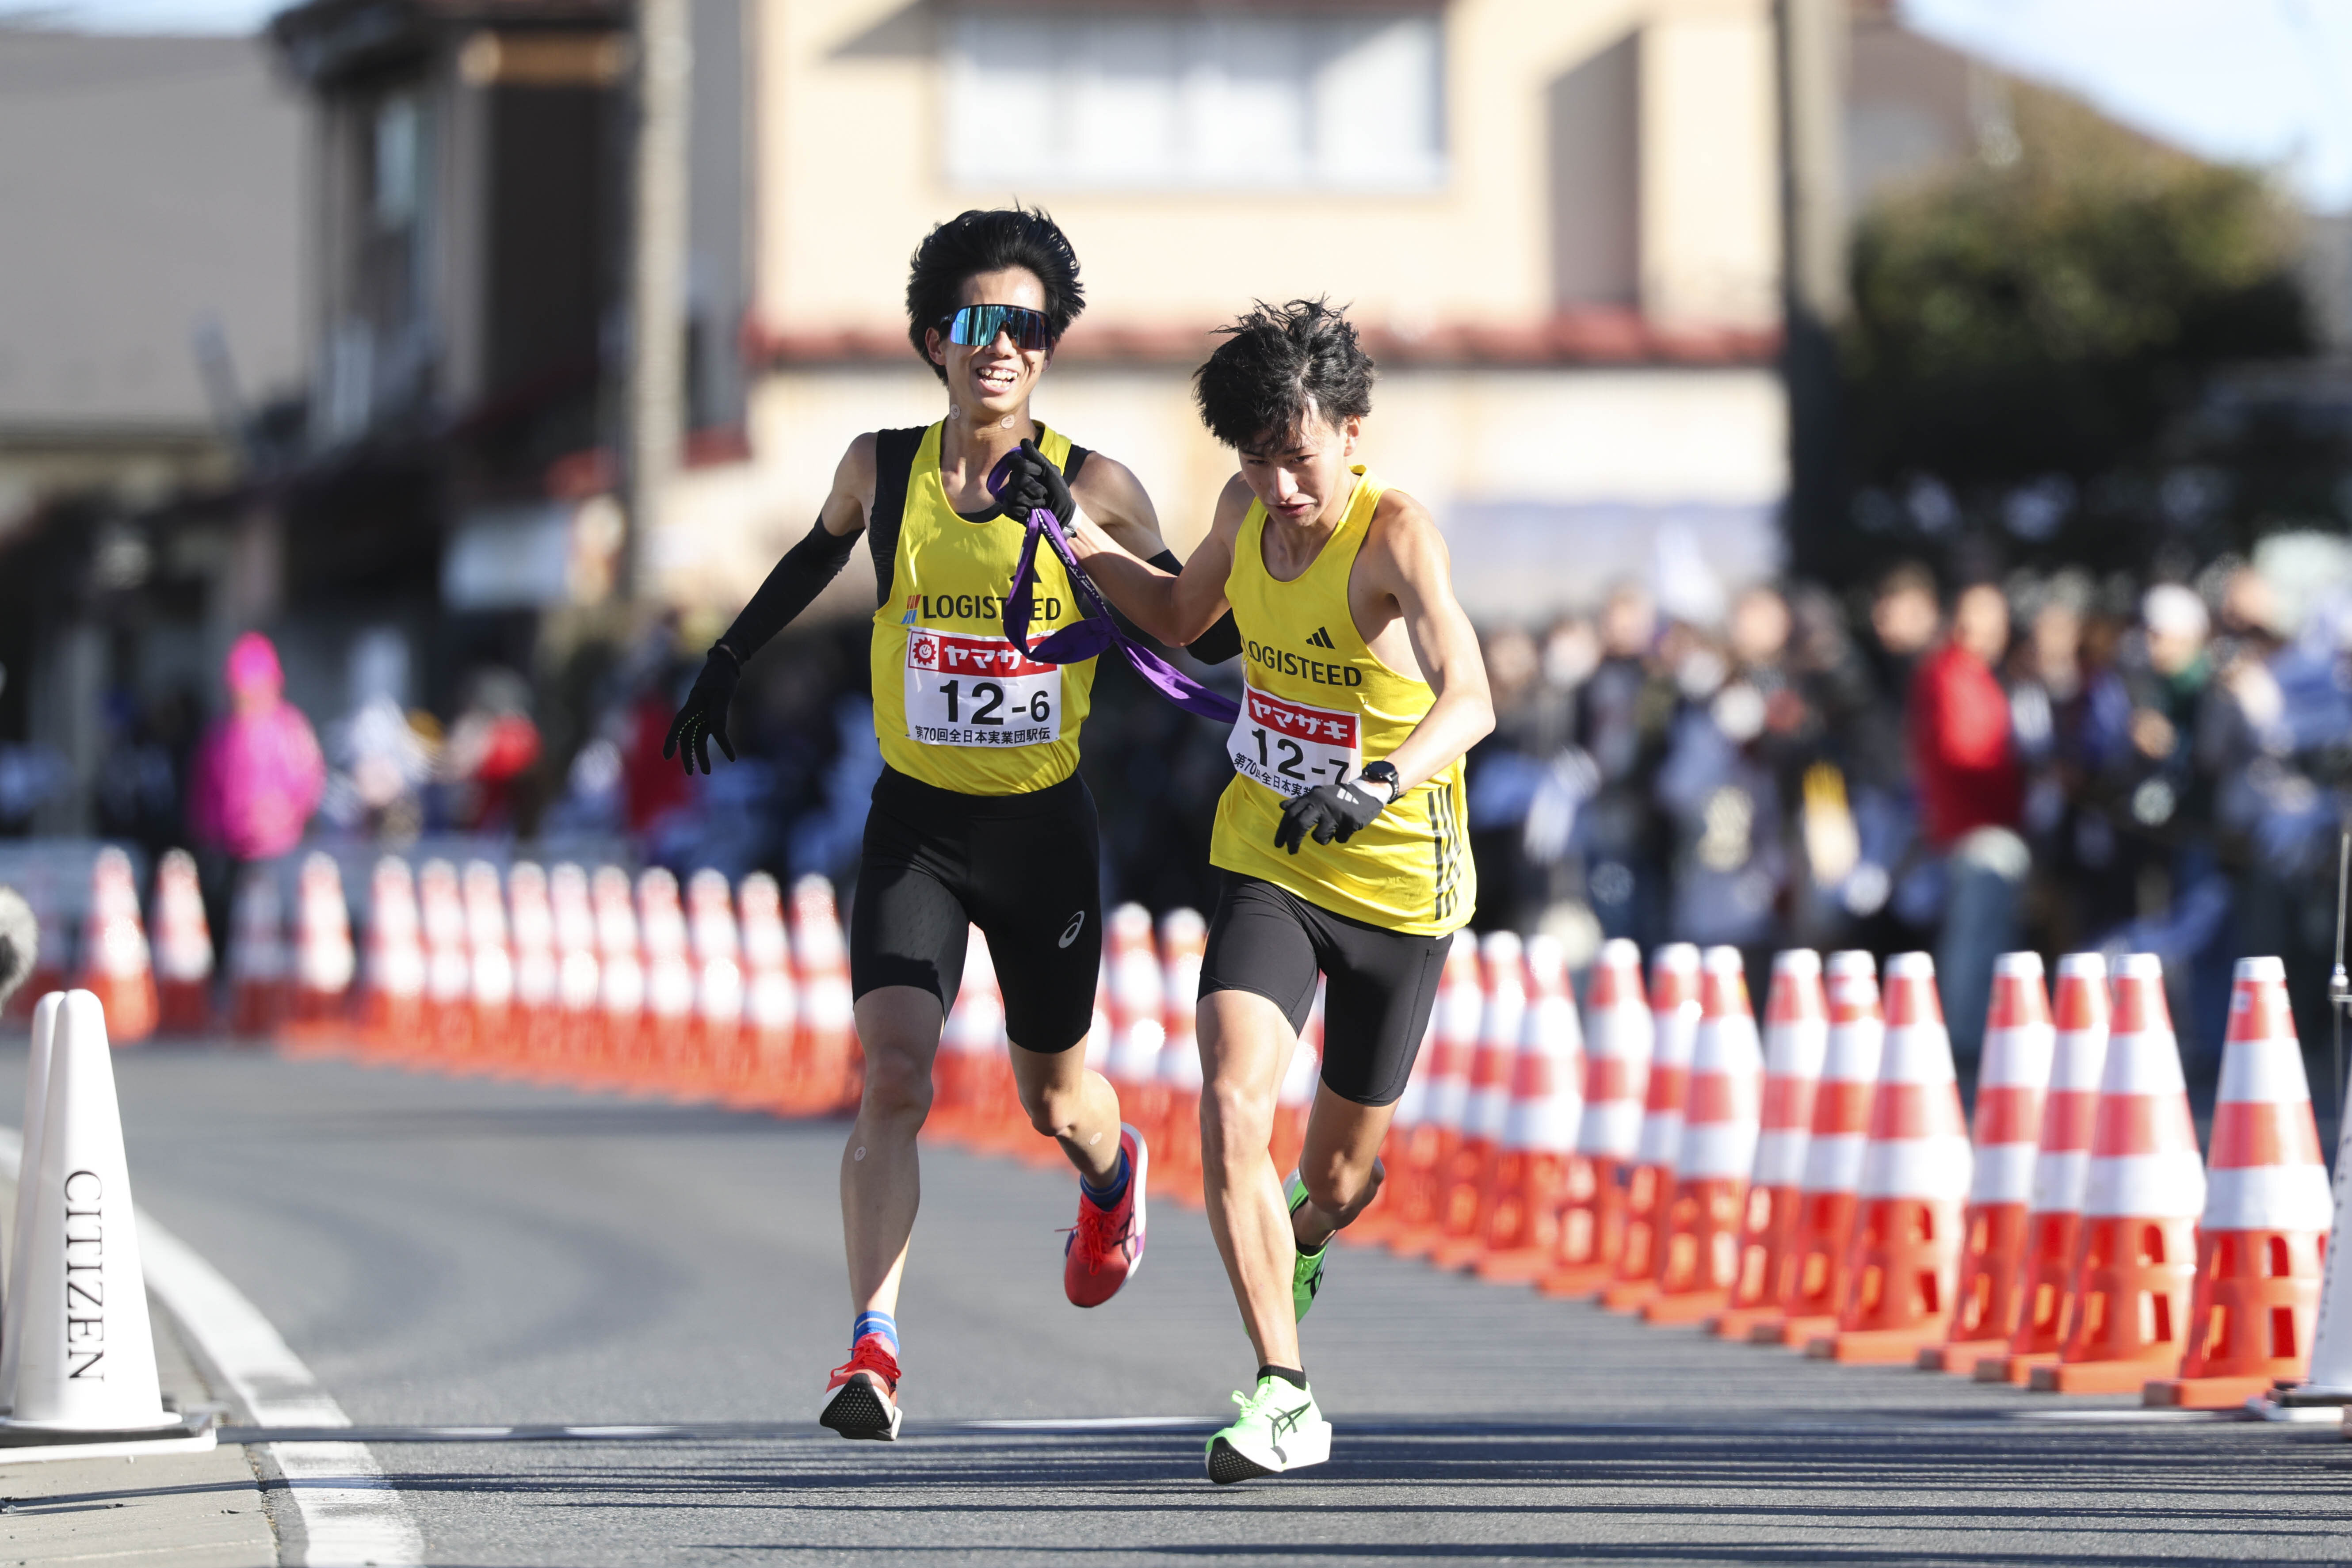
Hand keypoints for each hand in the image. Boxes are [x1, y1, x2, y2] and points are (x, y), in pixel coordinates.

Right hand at [662, 648, 740, 774]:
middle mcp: (694, 712)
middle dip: (688, 755)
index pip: (679, 725)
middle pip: (687, 737)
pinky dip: (720, 744)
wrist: (726, 665)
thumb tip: (717, 734)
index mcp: (692, 705)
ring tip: (707, 772)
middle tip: (692, 772)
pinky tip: (730, 756)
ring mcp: (702, 715)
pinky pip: (712, 734)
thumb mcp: (722, 694)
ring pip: (698, 739)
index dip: (671, 740)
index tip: (666, 756)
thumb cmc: (721, 676)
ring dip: (701, 755)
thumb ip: (718, 714)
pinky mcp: (711, 717)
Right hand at [998, 437, 1074, 526]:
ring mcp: (1011, 495)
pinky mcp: (1010, 510)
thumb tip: (1023, 441)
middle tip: (1044, 493)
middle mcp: (1015, 481)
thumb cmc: (1059, 492)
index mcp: (1024, 470)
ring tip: (1041, 504)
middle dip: (1034, 488)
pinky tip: (1030, 512)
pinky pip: (1009, 508)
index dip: (1026, 467)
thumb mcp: (1051, 472)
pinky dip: (1023, 511)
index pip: (1013, 461)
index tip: (1040, 472)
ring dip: (1032, 501)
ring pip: (1014, 494)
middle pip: (1015, 479)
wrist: (1062, 514)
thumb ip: (1037, 458)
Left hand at [1273, 779, 1385, 853]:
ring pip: (1320, 837)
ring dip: (1323, 839)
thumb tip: (1281, 807)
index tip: (1278, 844)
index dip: (1282, 831)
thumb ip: (1300, 801)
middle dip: (1293, 841)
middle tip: (1291, 852)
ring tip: (1331, 831)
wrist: (1367, 791)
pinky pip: (1339, 839)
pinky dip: (1341, 836)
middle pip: (1301, 826)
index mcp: (1312, 797)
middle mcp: (1322, 804)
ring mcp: (1337, 812)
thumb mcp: (1318, 795)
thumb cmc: (1338, 796)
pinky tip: (1346, 827)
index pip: (1291, 814)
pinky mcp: (1350, 821)